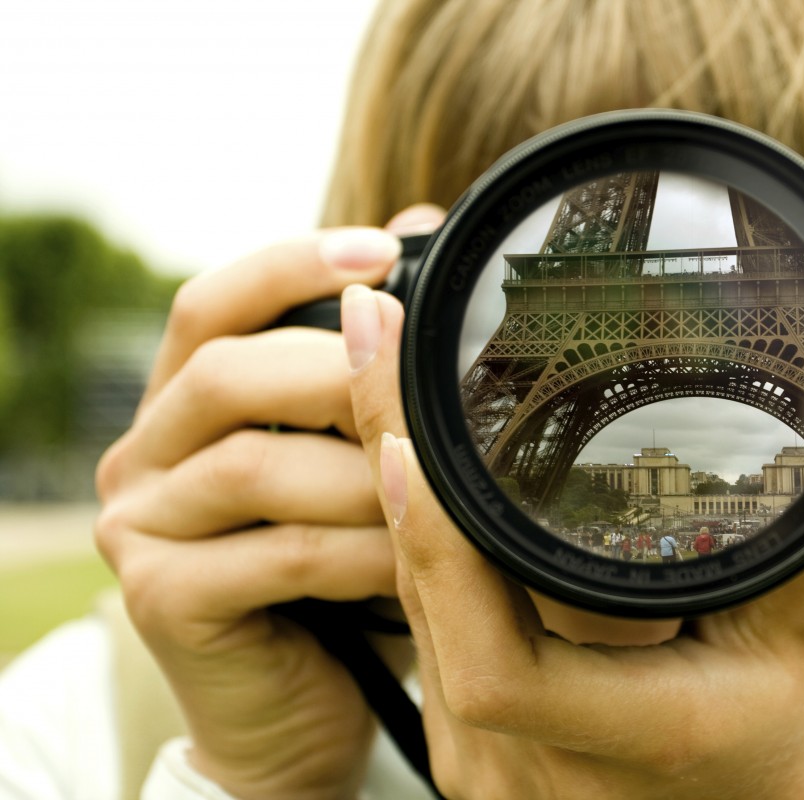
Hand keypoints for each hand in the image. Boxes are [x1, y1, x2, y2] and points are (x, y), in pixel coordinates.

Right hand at [95, 226, 406, 798]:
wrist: (295, 705)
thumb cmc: (334, 568)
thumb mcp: (351, 459)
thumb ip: (368, 364)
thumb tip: (417, 227)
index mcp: (183, 403)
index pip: (214, 304)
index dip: (290, 264)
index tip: (382, 247)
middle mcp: (142, 455)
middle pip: (230, 374)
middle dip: (342, 375)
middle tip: (429, 390)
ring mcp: (138, 529)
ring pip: (257, 467)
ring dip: (366, 474)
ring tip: (442, 488)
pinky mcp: (159, 601)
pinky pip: (280, 556)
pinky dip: (364, 551)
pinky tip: (420, 558)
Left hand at [343, 277, 803, 798]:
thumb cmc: (764, 748)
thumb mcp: (803, 651)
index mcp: (609, 736)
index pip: (489, 659)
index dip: (436, 544)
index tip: (406, 433)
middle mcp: (516, 756)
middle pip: (422, 593)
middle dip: (385, 448)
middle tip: (376, 328)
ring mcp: (478, 750)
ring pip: (408, 597)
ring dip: (389, 478)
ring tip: (378, 360)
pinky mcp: (463, 727)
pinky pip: (418, 613)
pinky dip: (410, 525)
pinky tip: (403, 450)